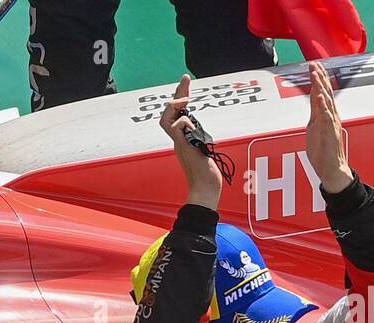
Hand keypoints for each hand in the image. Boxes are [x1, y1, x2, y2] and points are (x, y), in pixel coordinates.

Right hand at [160, 74, 221, 209]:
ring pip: (165, 120)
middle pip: (167, 114)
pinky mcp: (184, 148)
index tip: (185, 83)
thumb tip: (202, 135)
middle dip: (177, 94)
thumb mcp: (205, 152)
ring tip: (185, 101)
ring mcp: (179, 144)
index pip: (177, 115)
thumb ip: (200, 142)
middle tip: (185, 81)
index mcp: (182, 140)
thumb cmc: (207, 176)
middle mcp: (178, 140)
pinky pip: (178, 129)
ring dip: (174, 106)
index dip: (180, 97)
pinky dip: (185, 123)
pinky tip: (194, 127)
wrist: (205, 190)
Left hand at [305, 62, 353, 193]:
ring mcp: (331, 124)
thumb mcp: (315, 129)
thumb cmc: (323, 151)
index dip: (318, 79)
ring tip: (316, 75)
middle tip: (314, 64)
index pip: (321, 93)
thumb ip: (315, 115)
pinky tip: (320, 97)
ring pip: (326, 102)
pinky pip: (327, 117)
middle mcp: (330, 116)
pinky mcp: (330, 133)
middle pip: (325, 93)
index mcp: (326, 115)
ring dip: (321, 88)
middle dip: (319, 78)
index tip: (314, 66)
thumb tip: (313, 103)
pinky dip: (323, 106)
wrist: (332, 168)